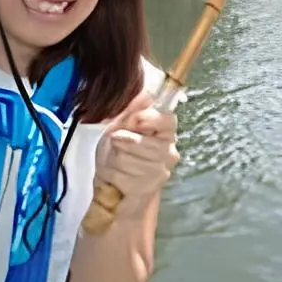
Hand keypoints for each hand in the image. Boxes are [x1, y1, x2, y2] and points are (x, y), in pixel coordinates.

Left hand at [93, 91, 179, 219]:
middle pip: (147, 143)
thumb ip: (131, 108)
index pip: (168, 120)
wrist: (113, 185)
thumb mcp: (119, 123)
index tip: (134, 120)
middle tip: (116, 142)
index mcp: (165, 131)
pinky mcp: (147, 188)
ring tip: (115, 158)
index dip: (148, 119)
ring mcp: (160, 172)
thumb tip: (145, 93)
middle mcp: (169, 152)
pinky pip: (123, 174)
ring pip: (131, 159)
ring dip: (115, 157)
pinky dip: (112, 172)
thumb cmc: (117, 150)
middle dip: (124, 141)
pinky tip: (115, 173)